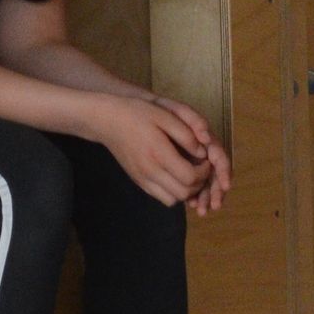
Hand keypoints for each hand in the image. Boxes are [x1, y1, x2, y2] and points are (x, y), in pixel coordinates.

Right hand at [91, 95, 222, 209]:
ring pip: (173, 199)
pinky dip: (173, 192)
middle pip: (183, 193)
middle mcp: (150, 171)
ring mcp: (142, 179)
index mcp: (159, 154)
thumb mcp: (164, 115)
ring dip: (186, 190)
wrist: (107, 120)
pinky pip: (161, 197)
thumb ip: (186, 135)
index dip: (204, 171)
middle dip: (199, 183)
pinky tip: (175, 175)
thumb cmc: (137, 113)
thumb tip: (203, 152)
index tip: (206, 159)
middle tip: (201, 166)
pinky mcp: (138, 182)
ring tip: (189, 171)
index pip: (190, 177)